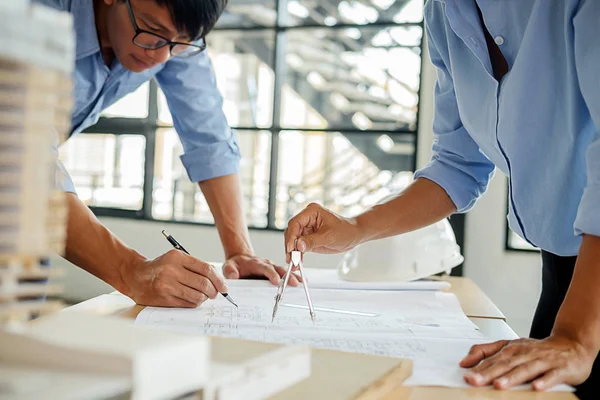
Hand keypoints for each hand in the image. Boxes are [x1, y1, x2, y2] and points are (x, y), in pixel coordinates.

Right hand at [123, 249, 227, 307]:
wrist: (135, 276)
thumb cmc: (160, 268)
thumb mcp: (176, 259)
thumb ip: (195, 267)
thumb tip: (217, 280)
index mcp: (177, 257)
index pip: (205, 269)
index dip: (218, 279)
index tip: (224, 286)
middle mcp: (171, 270)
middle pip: (203, 284)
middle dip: (214, 291)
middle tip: (216, 294)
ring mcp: (167, 285)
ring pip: (197, 296)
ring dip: (205, 298)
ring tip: (203, 296)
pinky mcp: (165, 299)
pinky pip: (188, 304)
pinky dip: (195, 303)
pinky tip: (192, 299)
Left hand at [222, 254, 300, 286]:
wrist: (240, 259)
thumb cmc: (236, 264)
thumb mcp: (228, 266)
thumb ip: (229, 271)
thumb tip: (233, 276)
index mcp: (256, 263)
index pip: (265, 268)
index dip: (271, 274)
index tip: (276, 280)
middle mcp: (266, 264)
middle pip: (278, 269)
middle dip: (287, 276)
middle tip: (295, 283)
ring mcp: (272, 267)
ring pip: (284, 270)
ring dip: (293, 276)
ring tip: (302, 282)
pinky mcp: (275, 271)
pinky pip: (285, 273)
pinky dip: (293, 276)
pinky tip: (302, 281)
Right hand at [284, 203, 361, 262]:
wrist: (353, 235)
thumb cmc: (345, 230)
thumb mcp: (329, 236)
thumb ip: (312, 241)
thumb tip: (298, 246)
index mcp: (311, 212)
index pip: (295, 223)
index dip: (291, 236)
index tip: (290, 248)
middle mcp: (307, 218)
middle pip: (292, 232)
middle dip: (290, 246)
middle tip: (291, 259)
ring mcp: (307, 228)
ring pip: (293, 240)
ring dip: (292, 252)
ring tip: (293, 263)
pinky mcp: (308, 237)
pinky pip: (299, 245)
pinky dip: (298, 254)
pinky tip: (297, 261)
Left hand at [460, 335, 594, 389]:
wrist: (572, 344)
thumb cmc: (537, 349)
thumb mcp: (510, 346)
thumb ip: (486, 352)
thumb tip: (464, 362)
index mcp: (512, 348)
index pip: (493, 359)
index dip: (479, 368)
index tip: (466, 376)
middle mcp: (526, 353)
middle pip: (505, 364)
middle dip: (489, 373)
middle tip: (475, 381)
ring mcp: (543, 360)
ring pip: (526, 369)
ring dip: (512, 377)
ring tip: (499, 385)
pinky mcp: (561, 369)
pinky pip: (552, 376)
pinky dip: (544, 381)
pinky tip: (536, 387)